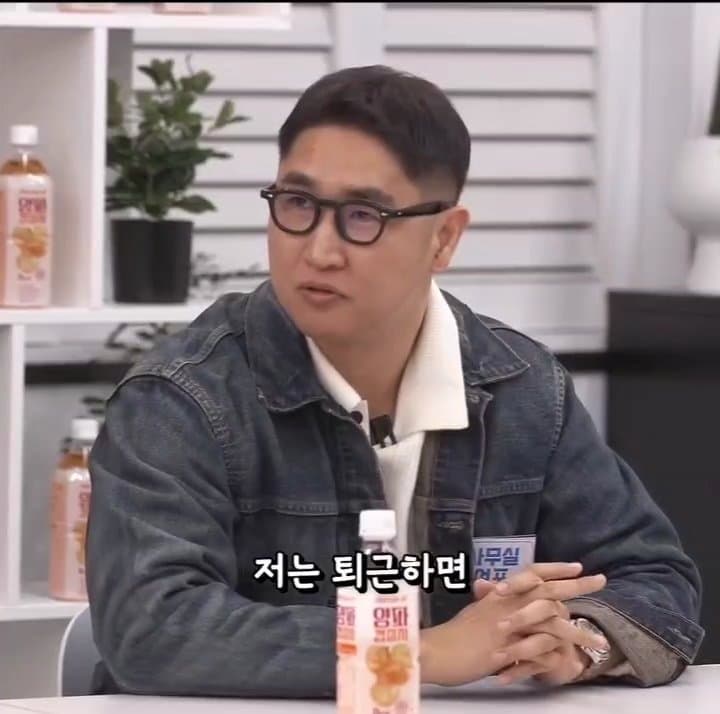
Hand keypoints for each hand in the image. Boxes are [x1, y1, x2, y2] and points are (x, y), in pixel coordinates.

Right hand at [419, 562, 604, 686]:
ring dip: (579, 632)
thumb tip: (494, 592)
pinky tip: (573, 664)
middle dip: (577, 586)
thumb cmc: (454, 634)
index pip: (531, 573)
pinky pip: (540, 649)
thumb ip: (489, 602)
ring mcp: (508, 626)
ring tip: (600, 643)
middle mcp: (507, 604)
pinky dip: (558, 657)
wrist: (436, 651)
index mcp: (500, 594)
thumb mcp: (475, 613)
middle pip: (548, 589)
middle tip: (601, 580)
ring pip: (551, 621)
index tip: (577, 566)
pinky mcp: (507, 649)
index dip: (554, 568)